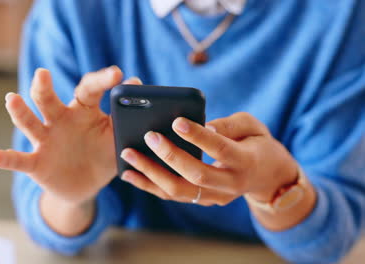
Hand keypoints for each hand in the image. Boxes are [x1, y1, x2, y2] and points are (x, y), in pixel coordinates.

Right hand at [0, 66, 141, 206]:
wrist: (87, 186)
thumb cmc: (103, 154)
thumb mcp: (116, 136)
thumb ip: (123, 114)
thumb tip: (137, 83)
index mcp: (83, 112)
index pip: (88, 90)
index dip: (101, 81)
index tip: (117, 74)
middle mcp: (60, 121)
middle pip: (48, 100)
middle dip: (43, 87)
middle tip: (42, 74)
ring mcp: (46, 141)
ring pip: (30, 123)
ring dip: (20, 112)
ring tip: (11, 99)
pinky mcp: (36, 163)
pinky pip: (18, 160)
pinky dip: (5, 158)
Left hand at [119, 112, 297, 205]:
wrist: (268, 177)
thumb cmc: (257, 143)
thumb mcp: (253, 127)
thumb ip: (229, 125)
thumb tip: (203, 126)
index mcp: (246, 161)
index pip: (220, 150)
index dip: (198, 137)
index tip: (177, 121)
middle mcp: (231, 184)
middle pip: (196, 175)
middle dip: (170, 155)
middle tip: (149, 136)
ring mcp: (215, 196)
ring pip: (179, 190)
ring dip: (151, 173)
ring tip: (128, 155)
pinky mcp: (202, 200)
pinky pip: (172, 195)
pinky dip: (149, 185)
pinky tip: (129, 174)